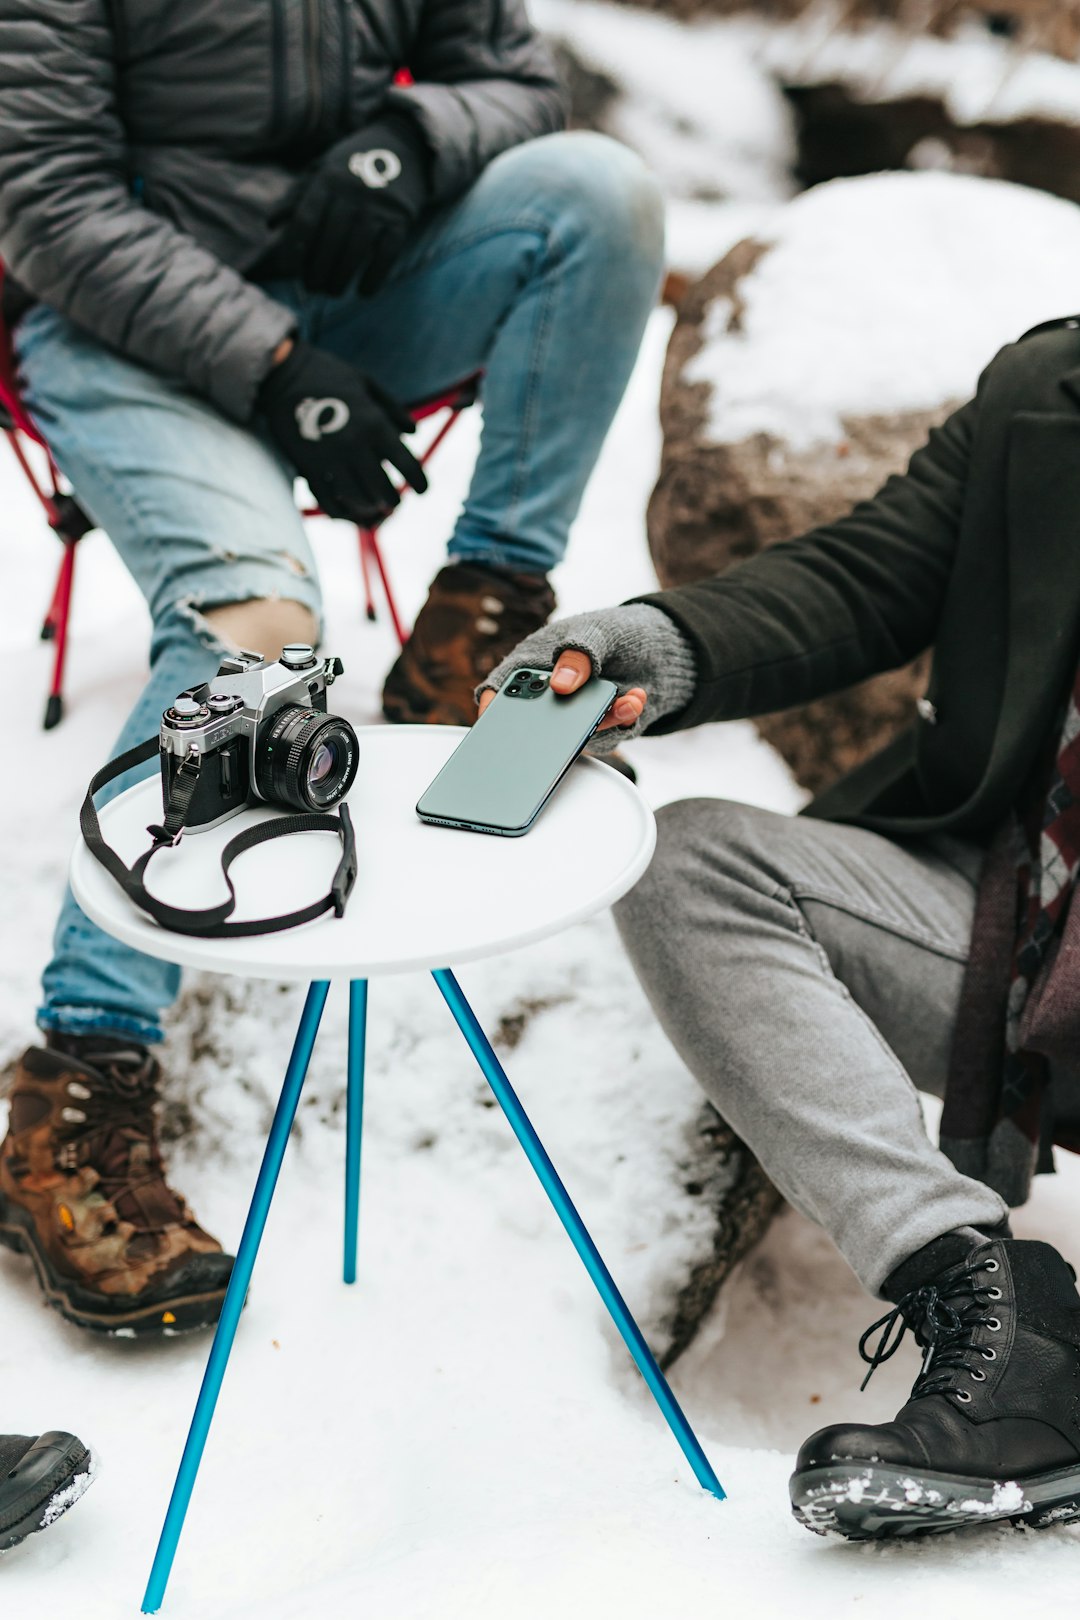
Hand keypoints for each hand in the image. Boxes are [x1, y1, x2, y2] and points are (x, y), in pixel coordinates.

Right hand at [258, 340, 426, 523]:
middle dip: (393, 500)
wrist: (283, 373)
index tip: (423, 490)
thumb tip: (413, 432)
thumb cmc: (329, 374)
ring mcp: (331, 459)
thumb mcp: (367, 383)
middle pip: (383, 490)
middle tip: (395, 503)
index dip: (420, 481)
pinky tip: (347, 511)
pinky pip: (327, 500)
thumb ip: (393, 409)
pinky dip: (340, 511)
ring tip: (374, 509)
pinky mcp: (307, 467)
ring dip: (369, 509)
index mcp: (375, 425)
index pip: (407, 465)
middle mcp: (356, 446)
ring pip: (357, 500)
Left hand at [273, 114, 432, 296]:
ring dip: (341, 278)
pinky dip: (374, 277)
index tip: (289, 273)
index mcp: (328, 178)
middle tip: (312, 288)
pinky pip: (386, 254)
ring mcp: (379, 205)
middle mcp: (352, 190)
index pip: (305, 220)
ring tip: (332, 291)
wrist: (404, 145)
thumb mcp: (323, 168)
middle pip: (329, 241)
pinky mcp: (403, 218)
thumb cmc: (353, 163)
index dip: (294, 250)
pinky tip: (364, 292)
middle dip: (317, 271)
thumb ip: (297, 195)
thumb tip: (271, 224)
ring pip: (356, 250)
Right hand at [472, 602, 695, 755]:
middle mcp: (547, 697)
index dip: (491, 708)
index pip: (500, 690)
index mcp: (532, 666)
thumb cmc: (613, 633)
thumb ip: (580, 653)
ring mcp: (572, 718)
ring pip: (575, 735)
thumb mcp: (597, 632)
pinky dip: (623, 720)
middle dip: (549, 730)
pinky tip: (635, 699)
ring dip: (603, 721)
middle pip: (534, 723)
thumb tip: (560, 685)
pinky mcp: (599, 731)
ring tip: (627, 700)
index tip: (492, 722)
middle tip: (565, 729)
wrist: (655, 649)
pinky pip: (606, 736)